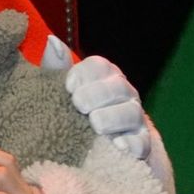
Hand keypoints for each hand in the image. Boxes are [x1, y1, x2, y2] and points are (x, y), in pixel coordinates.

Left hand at [40, 37, 147, 159]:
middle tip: (78, 105)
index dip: (84, 73)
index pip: (99, 66)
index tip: (68, 86)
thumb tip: (52, 41)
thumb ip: (56, 68)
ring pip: (131, 112)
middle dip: (97, 93)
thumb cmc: (75, 113)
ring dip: (113, 117)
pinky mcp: (140, 146)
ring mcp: (134, 120)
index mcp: (104, 78)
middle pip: (118, 86)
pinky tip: (118, 145)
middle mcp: (123, 95)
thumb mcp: (62, 91)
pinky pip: (141, 143)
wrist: (93, 152)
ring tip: (96, 124)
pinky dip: (132, 144)